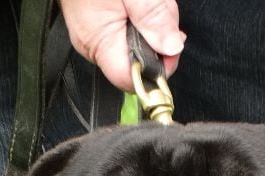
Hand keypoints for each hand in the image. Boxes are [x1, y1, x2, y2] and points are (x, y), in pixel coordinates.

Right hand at [59, 0, 184, 91]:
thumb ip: (153, 17)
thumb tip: (172, 47)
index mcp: (100, 41)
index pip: (131, 79)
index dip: (156, 69)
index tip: (171, 46)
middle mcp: (93, 43)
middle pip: (137, 60)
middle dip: (157, 36)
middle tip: (158, 6)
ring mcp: (93, 32)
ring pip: (134, 42)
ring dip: (151, 21)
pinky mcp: (96, 21)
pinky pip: (124, 28)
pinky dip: (139, 15)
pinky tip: (138, 0)